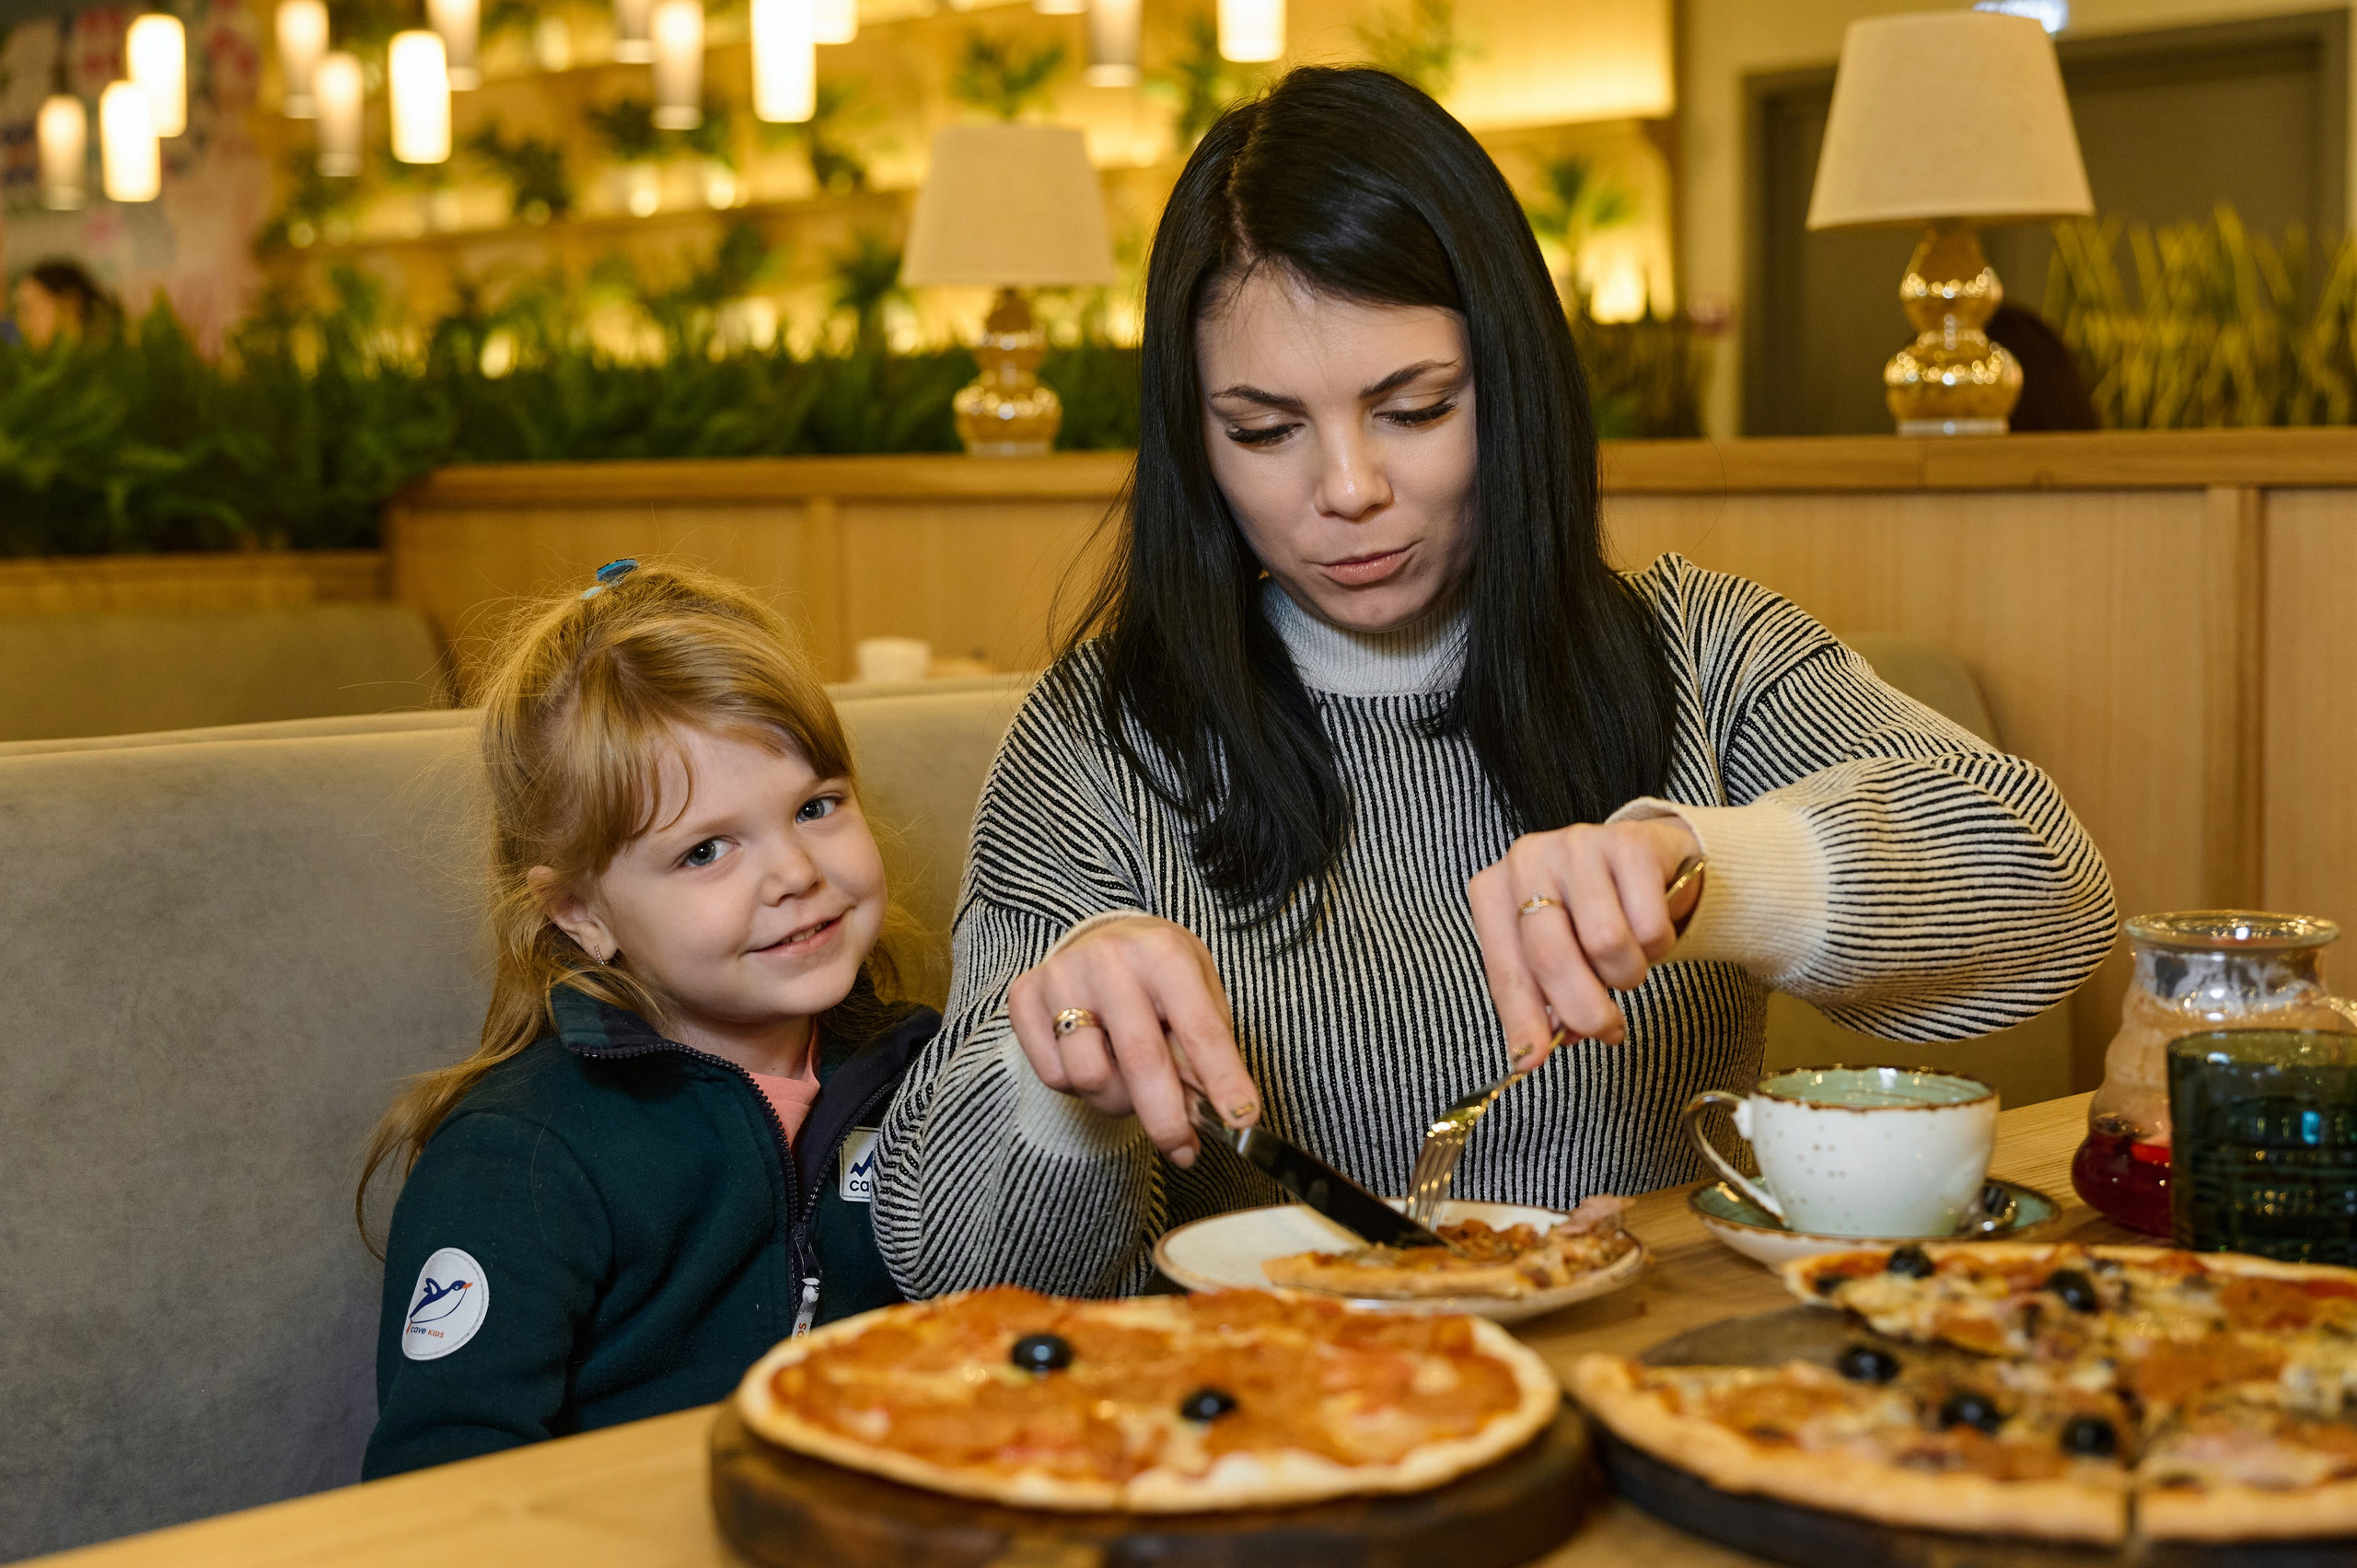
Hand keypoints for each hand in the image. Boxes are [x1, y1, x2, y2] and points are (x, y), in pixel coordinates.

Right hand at [1006, 915, 1258, 1168]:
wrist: (1103, 937)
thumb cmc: (1160, 975)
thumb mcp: (1198, 993)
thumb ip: (1205, 1048)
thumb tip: (1211, 1112)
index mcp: (1164, 953)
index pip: (1199, 1029)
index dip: (1223, 1079)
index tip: (1242, 1119)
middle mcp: (1110, 960)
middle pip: (1141, 1060)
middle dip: (1167, 1119)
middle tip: (1184, 1151)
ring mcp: (1062, 975)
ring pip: (1091, 1078)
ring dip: (1118, 1101)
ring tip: (1129, 1080)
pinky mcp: (1025, 994)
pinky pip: (1054, 1076)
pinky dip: (1078, 1086)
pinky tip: (1093, 1057)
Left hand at [1466, 816, 1703, 1070]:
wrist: (1647, 860)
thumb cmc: (1589, 912)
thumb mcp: (1556, 952)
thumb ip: (1543, 998)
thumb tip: (1537, 1049)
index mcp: (1494, 890)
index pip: (1504, 969)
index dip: (1521, 1020)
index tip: (1532, 1059)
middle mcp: (1527, 859)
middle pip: (1552, 958)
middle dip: (1585, 1010)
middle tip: (1608, 1029)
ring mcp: (1577, 845)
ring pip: (1606, 944)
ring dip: (1626, 974)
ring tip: (1626, 962)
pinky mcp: (1628, 842)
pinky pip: (1649, 926)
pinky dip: (1658, 946)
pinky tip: (1649, 931)